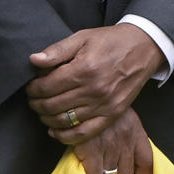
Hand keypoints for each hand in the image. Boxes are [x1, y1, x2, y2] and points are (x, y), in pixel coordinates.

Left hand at [26, 25, 164, 142]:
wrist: (143, 48)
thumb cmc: (111, 41)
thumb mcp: (83, 37)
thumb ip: (57, 50)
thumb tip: (34, 60)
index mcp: (84, 69)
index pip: (47, 87)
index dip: (33, 88)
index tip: (30, 86)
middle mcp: (94, 90)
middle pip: (52, 106)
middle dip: (36, 103)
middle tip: (33, 99)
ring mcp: (104, 105)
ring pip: (64, 121)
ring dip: (46, 118)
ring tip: (43, 111)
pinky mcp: (112, 114)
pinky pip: (83, 133)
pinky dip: (65, 136)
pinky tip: (55, 130)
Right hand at [72, 107, 154, 173]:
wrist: (88, 93)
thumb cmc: (104, 106)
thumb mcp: (123, 117)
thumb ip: (128, 136)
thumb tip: (126, 159)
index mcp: (136, 132)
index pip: (147, 163)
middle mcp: (126, 141)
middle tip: (107, 172)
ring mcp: (109, 146)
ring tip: (95, 168)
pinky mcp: (92, 150)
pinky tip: (86, 171)